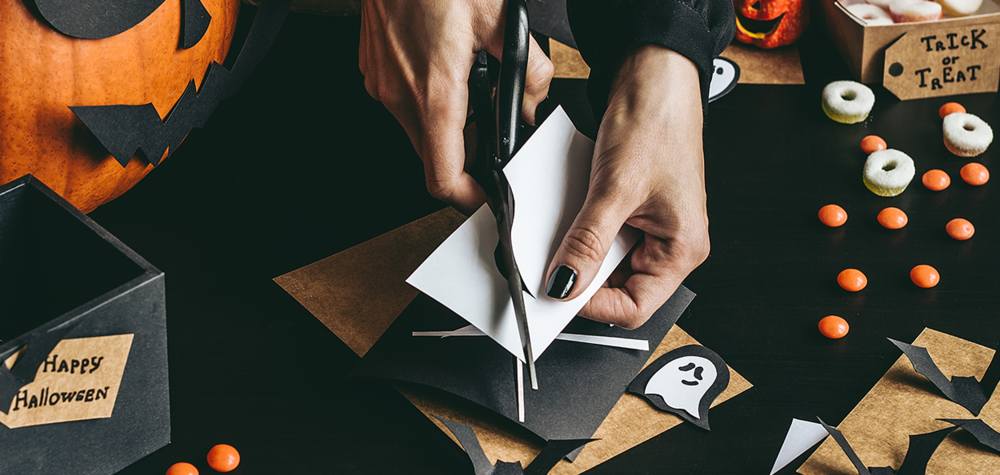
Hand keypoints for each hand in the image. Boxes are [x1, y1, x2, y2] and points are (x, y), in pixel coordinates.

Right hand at [359, 0, 553, 213]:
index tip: (487, 198)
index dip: (468, 198)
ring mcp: (381, 83)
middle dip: (467, 153)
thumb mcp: (503, 20)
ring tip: (471, 86)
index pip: (443, 176)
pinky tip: (447, 67)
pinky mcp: (374, 70)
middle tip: (491, 128)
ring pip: (419, 130)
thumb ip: (528, 71)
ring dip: (448, 124)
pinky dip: (428, 101)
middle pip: (434, 156)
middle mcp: (399, 94)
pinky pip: (403, 103)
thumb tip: (534, 104)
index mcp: (434, 90)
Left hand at [544, 45, 709, 328]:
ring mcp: (650, 228)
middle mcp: (671, 245)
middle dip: (581, 277)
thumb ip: (587, 243)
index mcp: (683, 249)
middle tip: (549, 264)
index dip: (593, 306)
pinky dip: (578, 230)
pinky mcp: (631, 210)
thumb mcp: (614, 190)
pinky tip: (568, 214)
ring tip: (561, 230)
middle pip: (617, 287)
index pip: (635, 308)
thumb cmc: (657, 122)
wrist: (653, 77)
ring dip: (577, 252)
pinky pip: (600, 235)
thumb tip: (563, 284)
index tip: (558, 291)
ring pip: (604, 262)